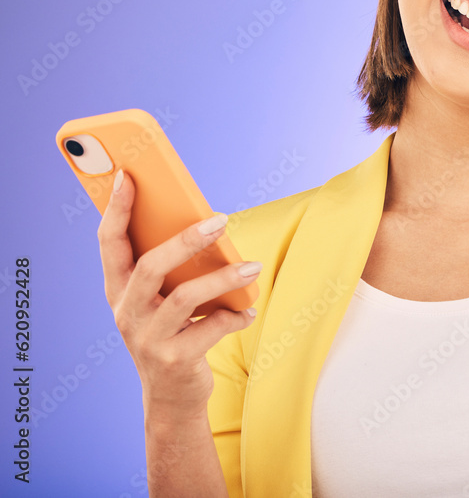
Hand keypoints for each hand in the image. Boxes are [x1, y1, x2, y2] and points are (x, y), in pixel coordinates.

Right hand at [97, 170, 258, 418]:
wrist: (172, 397)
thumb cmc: (171, 333)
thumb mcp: (160, 300)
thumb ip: (171, 268)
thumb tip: (207, 221)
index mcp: (118, 291)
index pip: (109, 243)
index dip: (116, 209)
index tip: (127, 176)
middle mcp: (127, 313)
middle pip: (150, 267)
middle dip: (186, 240)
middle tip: (221, 221)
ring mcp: (148, 339)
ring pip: (184, 298)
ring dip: (223, 278)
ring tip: (252, 267)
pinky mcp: (174, 360)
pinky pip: (211, 329)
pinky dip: (235, 316)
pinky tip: (247, 311)